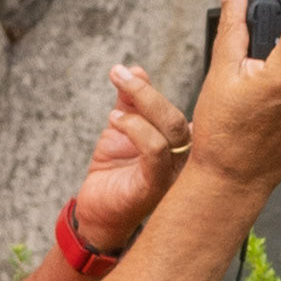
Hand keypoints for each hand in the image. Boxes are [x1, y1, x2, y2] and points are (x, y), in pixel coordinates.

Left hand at [65, 60, 190, 260]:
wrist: (96, 211)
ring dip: (142, 104)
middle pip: (177, 114)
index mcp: (181, 139)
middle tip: (120, 74)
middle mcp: (184, 154)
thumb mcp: (122, 128)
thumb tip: (134, 69)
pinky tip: (116, 120)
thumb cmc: (113, 172)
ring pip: (171, 127)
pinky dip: (136, 129)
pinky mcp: (156, 184)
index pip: (177, 107)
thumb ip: (130, 100)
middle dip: (146, 90)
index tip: (126, 70)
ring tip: (115, 98)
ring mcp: (173, 170)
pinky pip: (156, 151)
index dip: (154, 87)